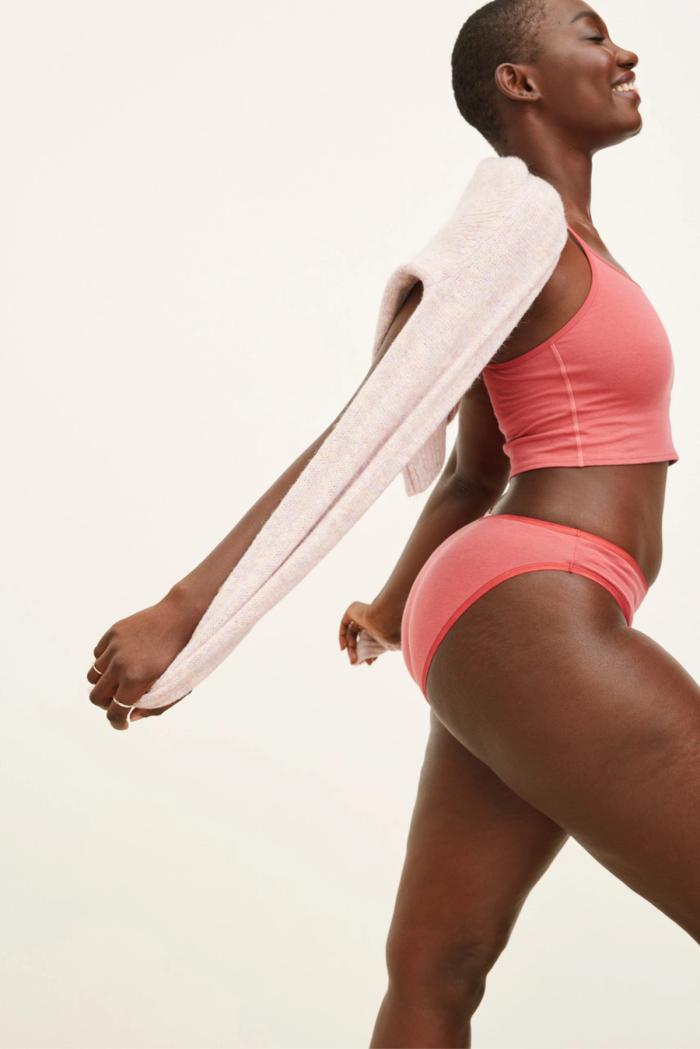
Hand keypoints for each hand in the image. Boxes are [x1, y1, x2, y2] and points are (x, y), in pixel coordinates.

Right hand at [86, 591, 197, 730]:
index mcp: (135, 680)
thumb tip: (131, 717)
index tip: (122, 723)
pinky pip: (98, 655)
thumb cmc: (183, 653)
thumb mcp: (176, 685)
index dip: (117, 722)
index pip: (115, 712)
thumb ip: (155, 706)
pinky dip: (105, 663)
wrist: (182, 616)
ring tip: (120, 681)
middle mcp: (120, 664)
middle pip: (96, 697)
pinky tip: (120, 662)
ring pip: (93, 676)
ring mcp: (114, 646)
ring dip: (104, 683)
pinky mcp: (113, 632)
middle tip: (119, 702)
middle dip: (106, 705)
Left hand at [339, 600, 401, 666]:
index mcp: (378, 624)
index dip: (368, 651)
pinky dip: (342, 636)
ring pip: (351, 633)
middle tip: (358, 662)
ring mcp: (360, 613)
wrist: (384, 620)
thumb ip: (377, 651)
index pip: (370, 639)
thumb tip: (371, 662)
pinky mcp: (352, 610)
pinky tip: (344, 647)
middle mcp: (368, 617)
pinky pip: (344, 625)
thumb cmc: (388, 632)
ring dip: (351, 647)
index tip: (369, 662)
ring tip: (354, 659)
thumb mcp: (384, 644)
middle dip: (358, 651)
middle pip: (359, 637)